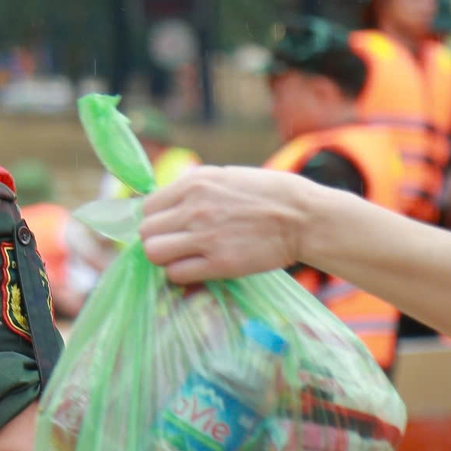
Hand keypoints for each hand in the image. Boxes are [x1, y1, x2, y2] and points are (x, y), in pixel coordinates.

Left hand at [139, 166, 309, 282]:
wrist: (305, 217)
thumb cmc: (270, 194)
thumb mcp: (226, 176)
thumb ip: (194, 187)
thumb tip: (166, 200)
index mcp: (194, 183)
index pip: (146, 207)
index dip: (155, 219)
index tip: (167, 227)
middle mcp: (194, 208)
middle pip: (145, 232)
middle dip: (157, 239)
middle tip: (175, 244)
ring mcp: (205, 236)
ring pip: (153, 253)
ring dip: (164, 258)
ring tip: (183, 257)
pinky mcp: (220, 263)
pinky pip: (176, 274)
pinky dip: (181, 274)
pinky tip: (197, 268)